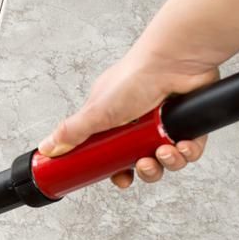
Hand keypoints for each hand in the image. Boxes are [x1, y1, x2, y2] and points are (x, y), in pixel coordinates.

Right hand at [37, 49, 218, 187]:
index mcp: (115, 118)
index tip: (118, 178)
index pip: (112, 153)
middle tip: (141, 166)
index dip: (116, 170)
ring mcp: (166, 123)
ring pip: (167, 159)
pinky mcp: (190, 122)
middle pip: (141, 161)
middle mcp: (140, 122)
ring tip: (161, 153)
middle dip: (144, 171)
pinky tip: (180, 145)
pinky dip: (187, 153)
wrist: (174, 61)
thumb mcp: (96, 111)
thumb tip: (47, 148)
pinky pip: (190, 150)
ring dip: (166, 163)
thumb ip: (71, 133)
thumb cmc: (134, 77)